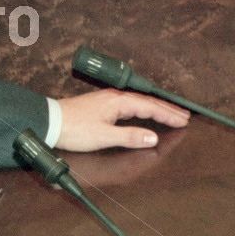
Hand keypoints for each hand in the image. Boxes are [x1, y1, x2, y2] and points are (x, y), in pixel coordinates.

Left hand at [55, 88, 189, 151]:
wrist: (49, 122)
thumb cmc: (74, 129)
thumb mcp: (104, 136)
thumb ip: (129, 137)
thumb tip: (153, 138)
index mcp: (118, 102)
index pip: (150, 107)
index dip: (168, 115)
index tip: (184, 121)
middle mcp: (115, 98)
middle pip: (147, 101)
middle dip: (167, 109)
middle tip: (185, 115)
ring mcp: (107, 100)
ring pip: (138, 102)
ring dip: (156, 107)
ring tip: (170, 113)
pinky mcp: (101, 105)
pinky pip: (130, 104)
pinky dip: (143, 108)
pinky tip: (143, 112)